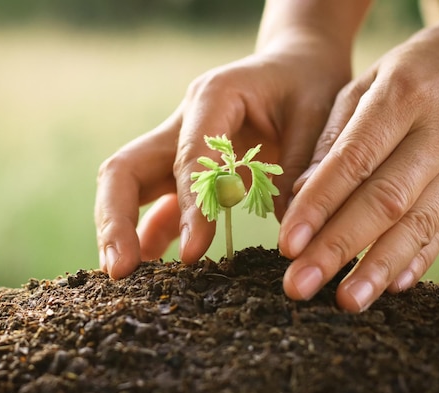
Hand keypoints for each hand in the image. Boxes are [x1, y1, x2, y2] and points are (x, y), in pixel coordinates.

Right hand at [95, 34, 352, 278]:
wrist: (295, 68)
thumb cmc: (309, 86)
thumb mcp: (322, 117)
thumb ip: (303, 169)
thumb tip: (288, 236)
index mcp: (214, 97)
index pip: (187, 156)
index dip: (188, 206)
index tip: (193, 254)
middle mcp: (182, 121)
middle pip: (125, 169)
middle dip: (116, 220)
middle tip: (120, 270)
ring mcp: (176, 147)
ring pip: (128, 187)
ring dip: (120, 231)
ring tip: (124, 277)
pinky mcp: (182, 172)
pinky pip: (155, 205)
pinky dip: (150, 235)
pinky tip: (154, 267)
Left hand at [279, 12, 438, 311]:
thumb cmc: (407, 74)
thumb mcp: (364, 87)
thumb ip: (333, 140)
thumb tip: (299, 195)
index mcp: (402, 99)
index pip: (351, 162)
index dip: (317, 206)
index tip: (287, 244)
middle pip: (383, 200)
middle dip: (338, 247)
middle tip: (299, 284)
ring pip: (419, 223)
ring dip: (379, 266)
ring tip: (345, 300)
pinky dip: (418, 257)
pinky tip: (392, 285)